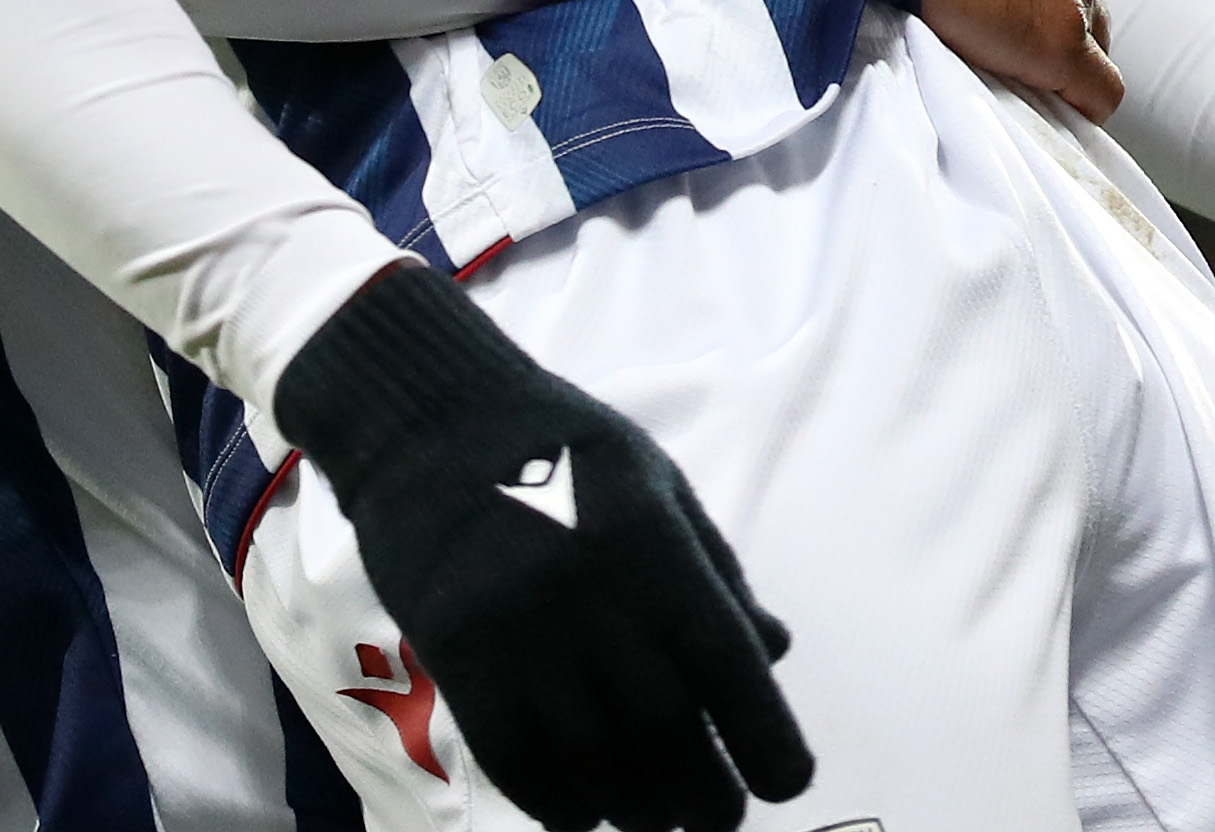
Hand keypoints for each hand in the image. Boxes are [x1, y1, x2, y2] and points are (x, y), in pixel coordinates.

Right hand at [274, 262, 816, 831]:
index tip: (787, 780)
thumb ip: (715, 572)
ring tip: (656, 815)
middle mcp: (583, 588)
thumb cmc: (562, 449)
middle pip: (662, 726)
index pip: (721, 655)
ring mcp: (513, 626)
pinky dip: (556, 803)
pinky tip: (584, 811)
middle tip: (718, 815)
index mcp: (646, 537)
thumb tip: (774, 652)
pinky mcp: (455, 655)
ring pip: (589, 757)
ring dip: (634, 806)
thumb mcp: (658, 484)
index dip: (763, 731)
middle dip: (703, 793)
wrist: (427, 421)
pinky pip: (513, 758)